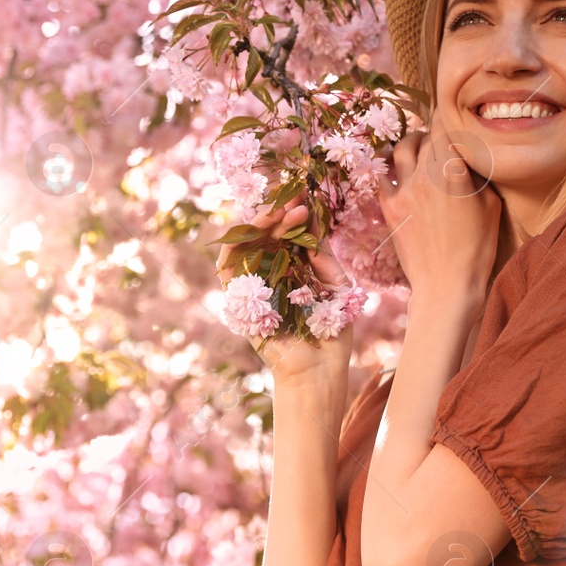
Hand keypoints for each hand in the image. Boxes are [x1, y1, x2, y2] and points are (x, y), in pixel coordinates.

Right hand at [215, 197, 355, 389]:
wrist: (318, 371)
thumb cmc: (332, 333)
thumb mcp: (336, 286)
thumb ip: (323, 257)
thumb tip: (311, 225)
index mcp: (294, 271)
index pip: (288, 234)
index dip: (295, 213)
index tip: (306, 194)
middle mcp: (271, 275)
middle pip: (266, 235)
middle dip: (280, 213)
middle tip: (297, 200)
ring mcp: (253, 288)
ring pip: (246, 246)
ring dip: (260, 224)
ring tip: (281, 211)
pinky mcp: (239, 302)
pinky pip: (228, 269)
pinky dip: (235, 245)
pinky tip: (256, 227)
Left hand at [375, 106, 500, 302]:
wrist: (446, 285)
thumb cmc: (477, 248)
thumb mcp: (491, 206)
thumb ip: (477, 174)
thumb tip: (469, 154)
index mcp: (454, 169)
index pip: (445, 126)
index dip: (448, 117)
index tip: (451, 115)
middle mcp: (426, 174)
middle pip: (423, 136)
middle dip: (431, 134)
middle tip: (438, 139)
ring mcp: (404, 190)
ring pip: (400, 150)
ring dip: (409, 145)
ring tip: (417, 150)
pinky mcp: (389, 207)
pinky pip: (383, 176)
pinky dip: (389, 168)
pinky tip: (396, 170)